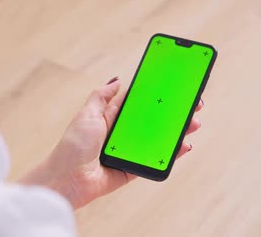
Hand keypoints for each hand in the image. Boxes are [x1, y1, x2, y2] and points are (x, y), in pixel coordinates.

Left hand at [20, 77, 203, 208]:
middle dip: (173, 113)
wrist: (67, 179)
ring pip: (158, 139)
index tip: (175, 88)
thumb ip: (101, 97)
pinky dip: (171, 153)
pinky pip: (155, 160)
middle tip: (193, 106)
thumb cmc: (72, 146)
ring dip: (177, 132)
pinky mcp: (133, 169)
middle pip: (153, 120)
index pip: (139, 103)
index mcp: (110, 118)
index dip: (157, 95)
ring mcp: (129, 151)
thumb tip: (116, 80)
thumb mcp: (86, 114)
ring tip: (193, 124)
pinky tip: (184, 145)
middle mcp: (121, 133)